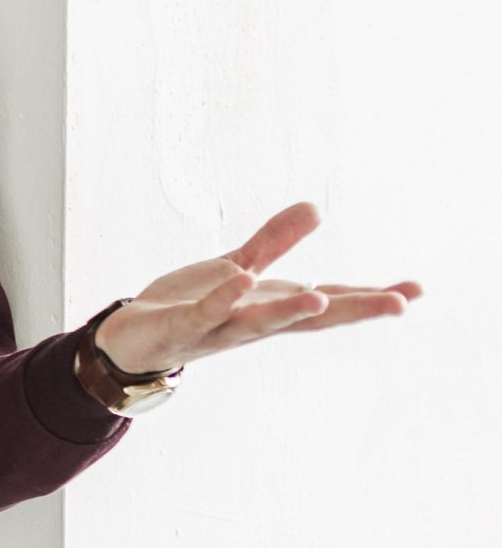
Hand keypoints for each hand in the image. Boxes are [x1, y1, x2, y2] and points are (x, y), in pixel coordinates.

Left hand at [93, 201, 421, 375]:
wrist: (131, 340)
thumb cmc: (191, 306)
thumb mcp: (237, 267)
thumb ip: (275, 241)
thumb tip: (317, 207)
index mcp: (272, 307)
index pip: (329, 300)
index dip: (369, 296)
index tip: (417, 290)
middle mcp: (254, 323)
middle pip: (310, 318)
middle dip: (353, 310)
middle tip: (400, 304)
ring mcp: (219, 329)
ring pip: (260, 321)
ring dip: (290, 310)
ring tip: (321, 297)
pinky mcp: (183, 326)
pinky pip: (207, 313)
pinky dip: (225, 299)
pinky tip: (243, 281)